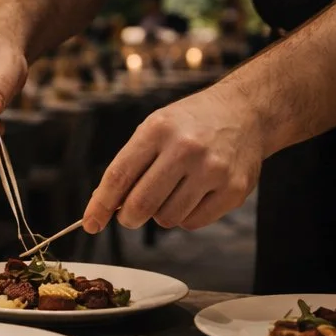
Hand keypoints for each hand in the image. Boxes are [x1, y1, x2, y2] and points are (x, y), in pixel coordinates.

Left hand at [84, 84, 264, 232]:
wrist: (245, 112)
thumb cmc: (191, 124)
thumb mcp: (155, 128)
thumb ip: (130, 165)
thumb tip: (103, 206)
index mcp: (158, 129)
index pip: (120, 176)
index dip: (100, 205)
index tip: (90, 223)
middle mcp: (186, 148)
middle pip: (141, 204)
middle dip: (128, 217)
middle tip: (129, 215)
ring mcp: (213, 170)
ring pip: (167, 218)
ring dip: (160, 214)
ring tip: (172, 192)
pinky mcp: (234, 189)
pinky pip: (193, 223)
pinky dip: (185, 216)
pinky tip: (193, 195)